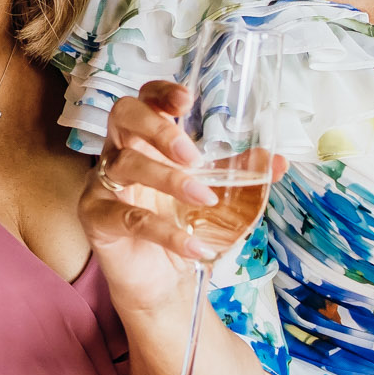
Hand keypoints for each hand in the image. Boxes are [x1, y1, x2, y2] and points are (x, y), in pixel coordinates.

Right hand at [82, 84, 283, 305]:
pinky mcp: (97, 218)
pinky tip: (193, 246)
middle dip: (158, 128)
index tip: (187, 101)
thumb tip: (276, 161)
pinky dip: (166, 232)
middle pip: (123, 116)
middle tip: (191, 155)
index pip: (143, 99)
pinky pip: (128, 217)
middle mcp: (120, 153)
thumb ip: (239, 175)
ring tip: (204, 199)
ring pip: (124, 163)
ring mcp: (103, 184)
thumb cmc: (183, 227)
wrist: (162, 282)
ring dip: (168, 178)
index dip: (160, 92)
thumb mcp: (217, 197)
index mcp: (146, 140)